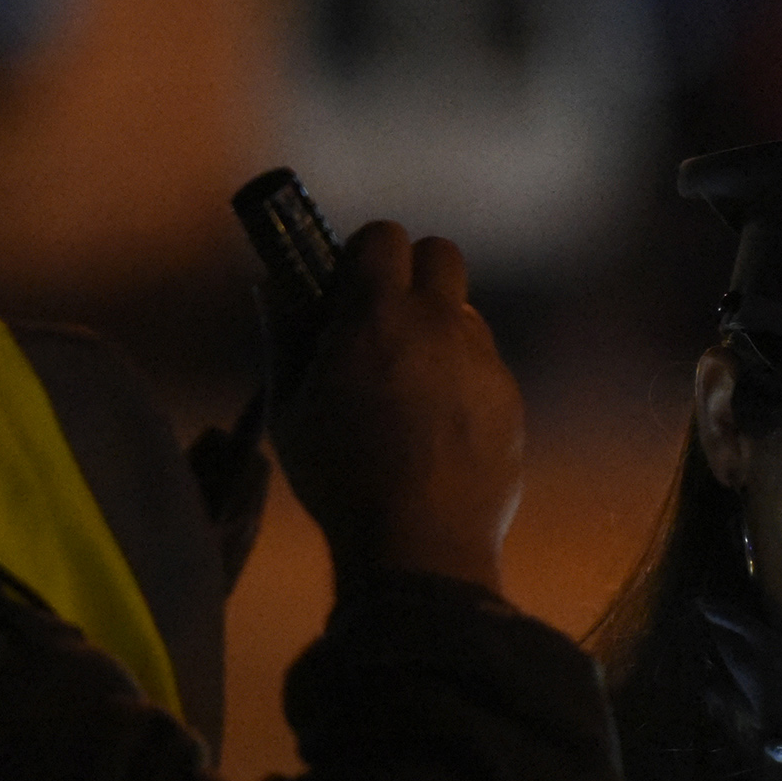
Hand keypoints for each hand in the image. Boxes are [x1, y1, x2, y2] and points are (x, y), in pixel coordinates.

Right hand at [272, 220, 522, 595]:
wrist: (420, 544)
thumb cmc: (341, 478)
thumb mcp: (290, 409)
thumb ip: (284, 336)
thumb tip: (270, 284)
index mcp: (379, 317)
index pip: (385, 236)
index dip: (366, 254)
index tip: (349, 285)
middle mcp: (440, 325)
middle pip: (441, 253)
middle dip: (414, 272)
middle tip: (387, 319)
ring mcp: (483, 360)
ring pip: (466, 311)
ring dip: (440, 327)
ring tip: (413, 382)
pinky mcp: (511, 398)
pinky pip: (486, 364)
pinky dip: (464, 376)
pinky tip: (442, 425)